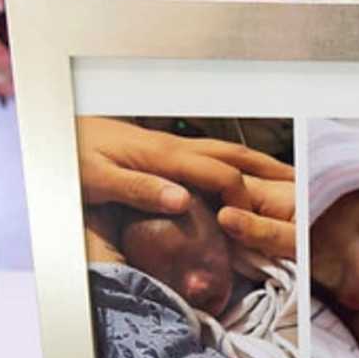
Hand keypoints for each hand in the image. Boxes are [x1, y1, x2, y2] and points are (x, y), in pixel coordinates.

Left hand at [77, 116, 296, 258]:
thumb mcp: (99, 179)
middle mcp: (176, 147)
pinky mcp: (169, 151)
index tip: (248, 223)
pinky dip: (239, 166)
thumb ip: (140, 190)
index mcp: (165, 156)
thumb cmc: (75, 157)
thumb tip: (181, 201)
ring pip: (228, 151)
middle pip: (235, 155)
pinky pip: (214, 157)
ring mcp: (174, 146)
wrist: (60, 134)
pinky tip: (245, 179)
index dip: (241, 198)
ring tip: (286, 180)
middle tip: (298, 190)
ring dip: (259, 165)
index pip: (221, 173)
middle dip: (268, 172)